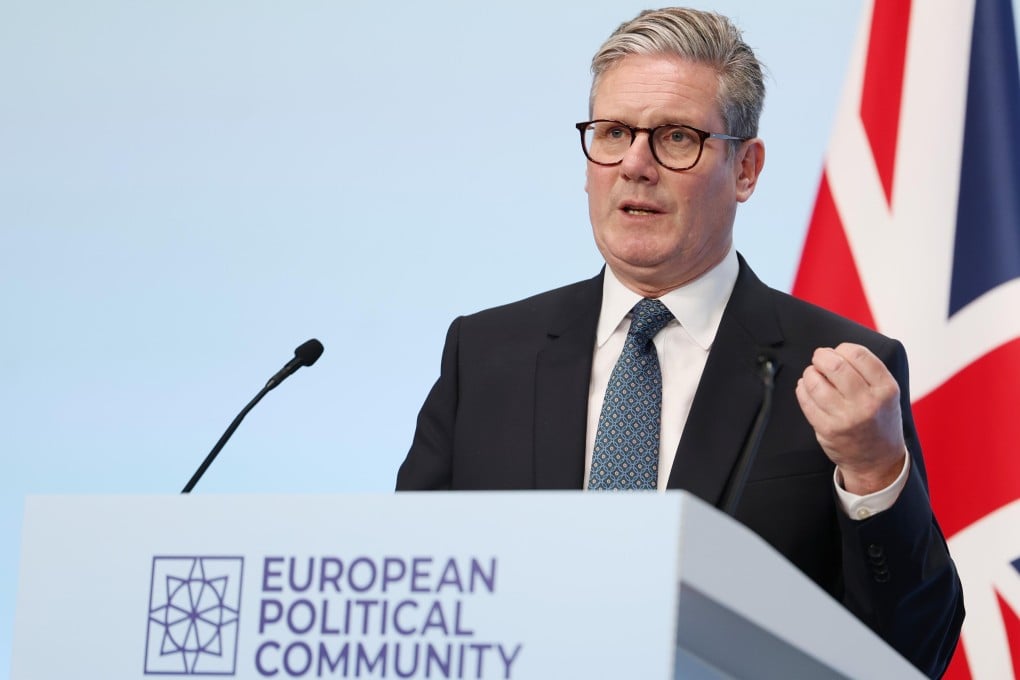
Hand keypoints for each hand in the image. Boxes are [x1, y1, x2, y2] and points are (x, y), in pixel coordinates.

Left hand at [795, 343, 906, 494]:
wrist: (879, 461)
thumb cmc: (880, 421)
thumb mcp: (887, 394)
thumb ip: (868, 372)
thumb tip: (835, 351)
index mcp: (886, 389)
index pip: (858, 354)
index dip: (841, 348)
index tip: (837, 351)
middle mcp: (867, 403)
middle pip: (835, 365)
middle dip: (821, 357)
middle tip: (819, 359)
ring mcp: (846, 417)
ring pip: (816, 382)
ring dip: (810, 373)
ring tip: (813, 374)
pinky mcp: (827, 429)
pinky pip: (806, 400)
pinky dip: (802, 389)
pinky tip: (806, 388)